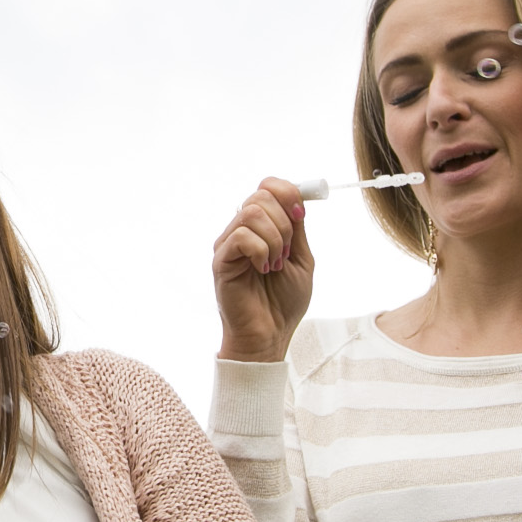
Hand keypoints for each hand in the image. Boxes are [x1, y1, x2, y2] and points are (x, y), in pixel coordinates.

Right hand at [214, 179, 315, 363]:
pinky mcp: (221, 260)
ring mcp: (228, 244)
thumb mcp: (301, 258)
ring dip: (274, 239)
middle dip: (284, 223)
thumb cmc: (283, 302)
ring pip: (251, 213)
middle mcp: (241, 230)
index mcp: (261, 227)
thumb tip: (297, 199)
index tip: (300, 216)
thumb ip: (296, 229)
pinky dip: (260, 251)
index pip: (268, 187)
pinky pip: (241, 236)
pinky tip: (263, 270)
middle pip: (261, 196)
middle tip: (286, 253)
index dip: (288, 192)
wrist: (270, 334)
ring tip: (275, 265)